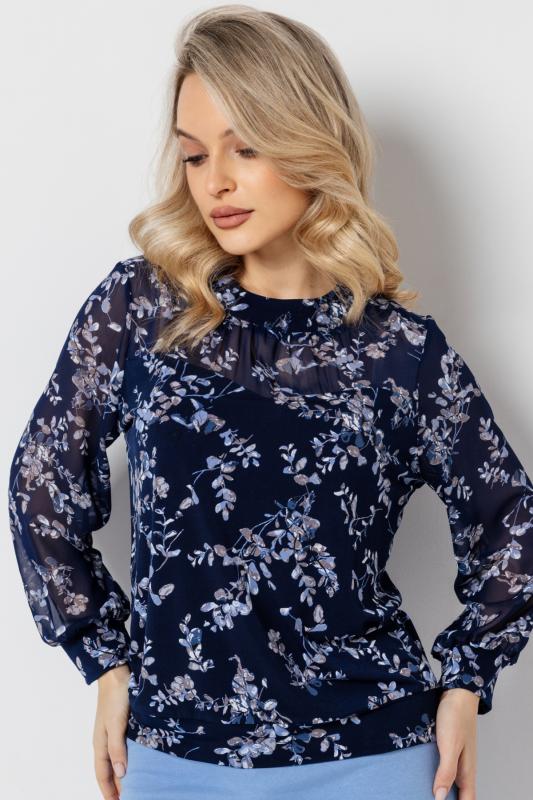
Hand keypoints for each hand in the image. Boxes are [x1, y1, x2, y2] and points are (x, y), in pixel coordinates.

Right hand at [93, 664, 130, 799]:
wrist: (117, 671)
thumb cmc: (115, 697)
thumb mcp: (116, 724)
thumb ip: (117, 748)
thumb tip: (120, 774)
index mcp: (100, 744)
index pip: (102, 775)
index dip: (109, 791)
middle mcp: (105, 740)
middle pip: (108, 770)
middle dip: (115, 786)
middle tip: (128, 797)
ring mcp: (113, 732)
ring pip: (116, 760)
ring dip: (122, 773)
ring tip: (135, 785)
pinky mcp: (122, 723)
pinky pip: (123, 748)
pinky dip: (128, 759)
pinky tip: (139, 760)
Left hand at [433, 687, 478, 799]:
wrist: (456, 692)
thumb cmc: (455, 717)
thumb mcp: (450, 745)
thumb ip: (446, 771)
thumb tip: (440, 797)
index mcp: (468, 771)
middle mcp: (464, 767)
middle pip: (459, 794)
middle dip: (446, 798)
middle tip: (426, 797)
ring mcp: (456, 758)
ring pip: (452, 782)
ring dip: (442, 789)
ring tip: (424, 792)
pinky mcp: (448, 748)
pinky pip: (444, 768)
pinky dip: (436, 775)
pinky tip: (424, 775)